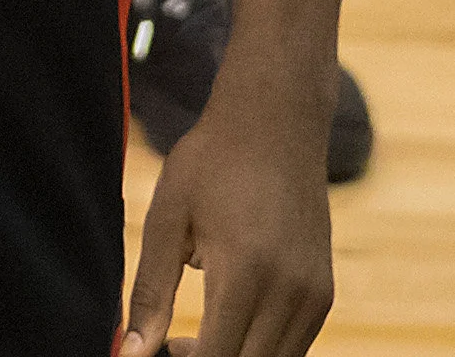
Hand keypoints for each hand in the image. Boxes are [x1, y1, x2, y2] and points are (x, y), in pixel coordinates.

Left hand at [120, 87, 334, 356]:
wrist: (277, 121)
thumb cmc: (212, 162)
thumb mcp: (166, 220)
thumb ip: (148, 294)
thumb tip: (131, 354)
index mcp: (246, 272)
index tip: (157, 350)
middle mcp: (290, 291)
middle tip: (169, 345)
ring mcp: (314, 295)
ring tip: (188, 338)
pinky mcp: (324, 293)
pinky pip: (293, 348)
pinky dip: (258, 349)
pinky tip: (223, 322)